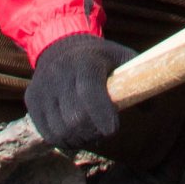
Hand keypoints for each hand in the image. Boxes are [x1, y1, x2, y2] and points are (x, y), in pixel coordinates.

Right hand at [24, 32, 133, 150]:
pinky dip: (62, 140)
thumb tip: (152, 108)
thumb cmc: (99, 57)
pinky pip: (47, 132)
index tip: (113, 128)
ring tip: (88, 134)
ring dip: (78, 140)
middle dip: (93, 133)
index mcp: (85, 62)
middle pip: (75, 119)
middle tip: (102, 132)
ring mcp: (43, 87)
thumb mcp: (121, 58)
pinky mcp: (32, 99)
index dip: (102, 116)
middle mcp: (60, 73)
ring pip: (60, 131)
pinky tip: (72, 133)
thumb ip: (137, 81)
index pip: (89, 93)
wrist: (61, 43)